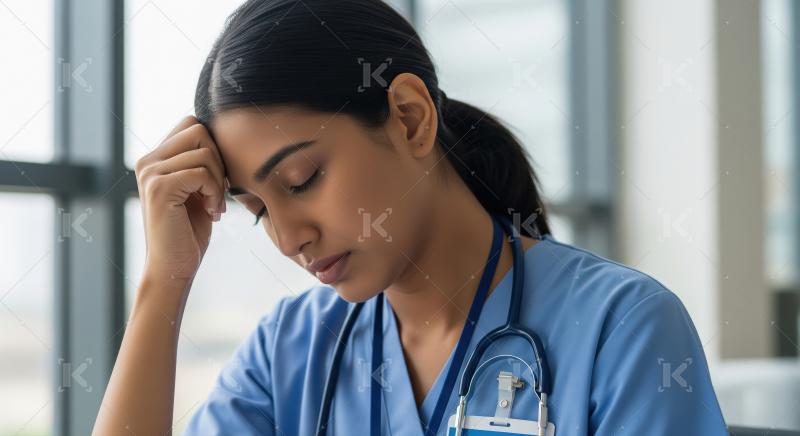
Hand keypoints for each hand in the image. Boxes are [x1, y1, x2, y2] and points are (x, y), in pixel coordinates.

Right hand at [133, 115, 226, 287]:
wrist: (173, 267)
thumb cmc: (189, 231)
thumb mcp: (196, 189)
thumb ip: (200, 162)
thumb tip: (222, 134)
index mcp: (155, 158)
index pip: (192, 124)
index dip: (214, 148)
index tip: (216, 179)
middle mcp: (148, 161)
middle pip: (199, 130)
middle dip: (218, 159)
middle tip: (217, 191)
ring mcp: (150, 173)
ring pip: (204, 152)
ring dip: (218, 180)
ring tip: (212, 205)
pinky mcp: (159, 188)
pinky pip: (201, 172)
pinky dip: (214, 192)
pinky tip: (210, 212)